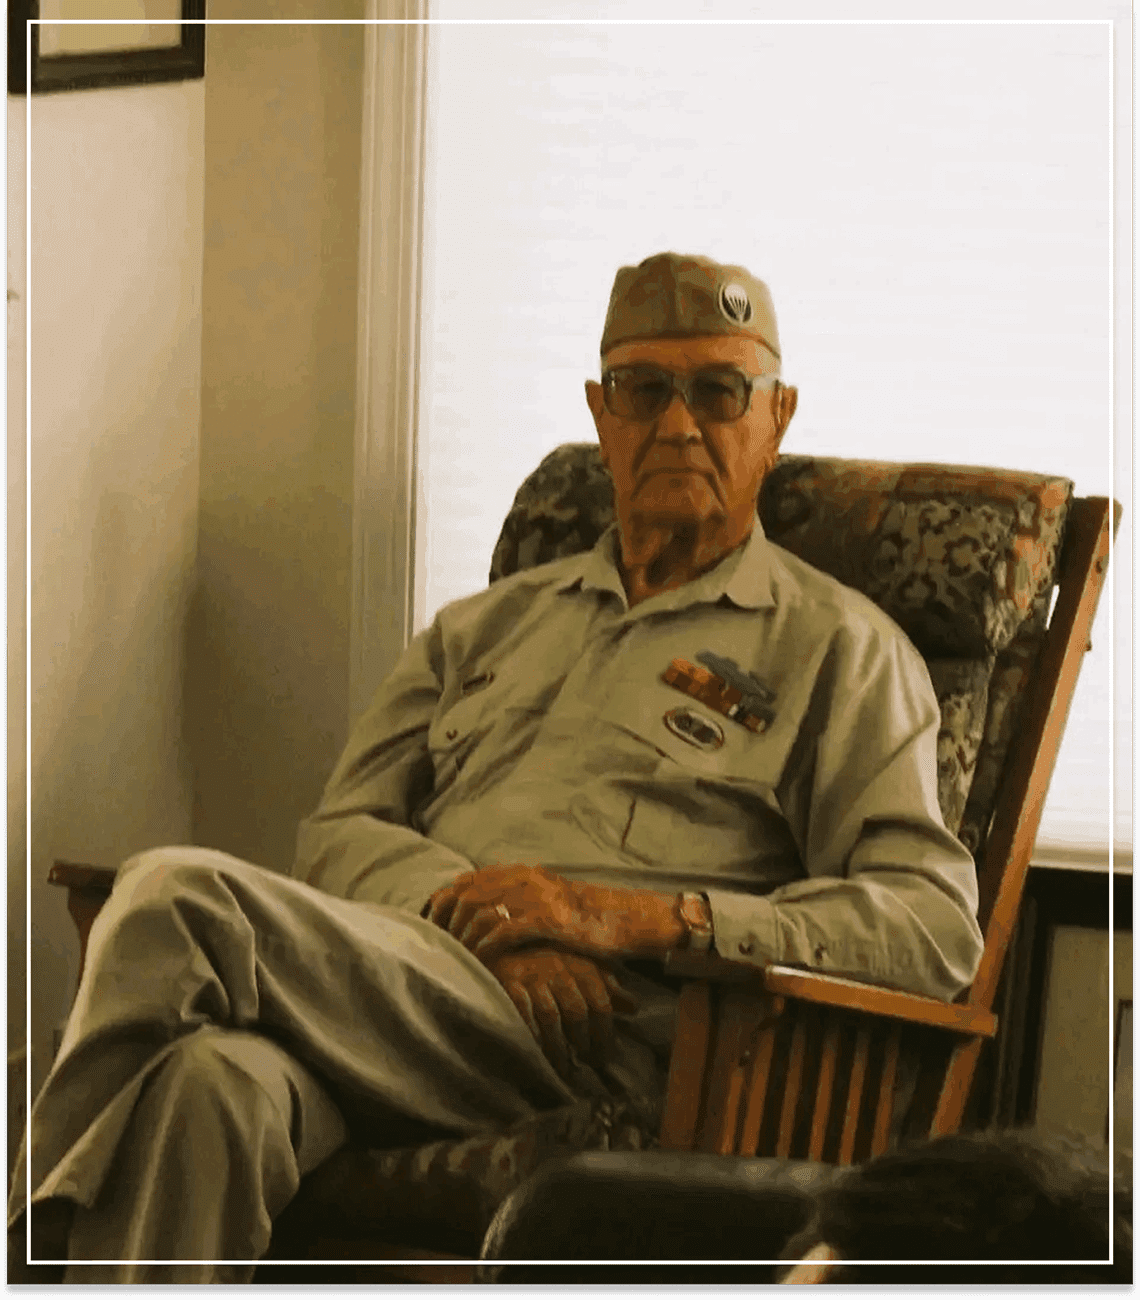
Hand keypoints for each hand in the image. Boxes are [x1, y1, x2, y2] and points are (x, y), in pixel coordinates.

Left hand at [427, 863, 683, 963]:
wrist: (623, 919)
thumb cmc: (583, 919)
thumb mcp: (545, 903)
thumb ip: (514, 903)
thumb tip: (478, 919)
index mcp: (519, 872)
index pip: (465, 882)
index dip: (443, 905)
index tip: (432, 931)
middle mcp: (522, 877)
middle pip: (465, 895)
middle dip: (446, 925)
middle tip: (438, 952)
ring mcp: (534, 895)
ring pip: (479, 912)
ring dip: (463, 939)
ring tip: (457, 961)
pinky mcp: (546, 917)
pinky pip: (502, 931)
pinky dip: (485, 949)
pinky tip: (480, 965)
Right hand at [487, 947, 639, 1077]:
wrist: (503, 938)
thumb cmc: (548, 956)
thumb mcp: (580, 963)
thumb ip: (606, 983)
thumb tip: (632, 1007)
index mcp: (579, 963)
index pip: (600, 1001)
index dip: (606, 1031)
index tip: (608, 1054)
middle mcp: (557, 967)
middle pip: (577, 1011)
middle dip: (585, 1042)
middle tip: (589, 1063)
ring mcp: (531, 976)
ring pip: (551, 1017)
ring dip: (560, 1047)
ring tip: (566, 1068)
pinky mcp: (507, 984)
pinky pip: (523, 1016)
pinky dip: (532, 1036)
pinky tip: (538, 1053)